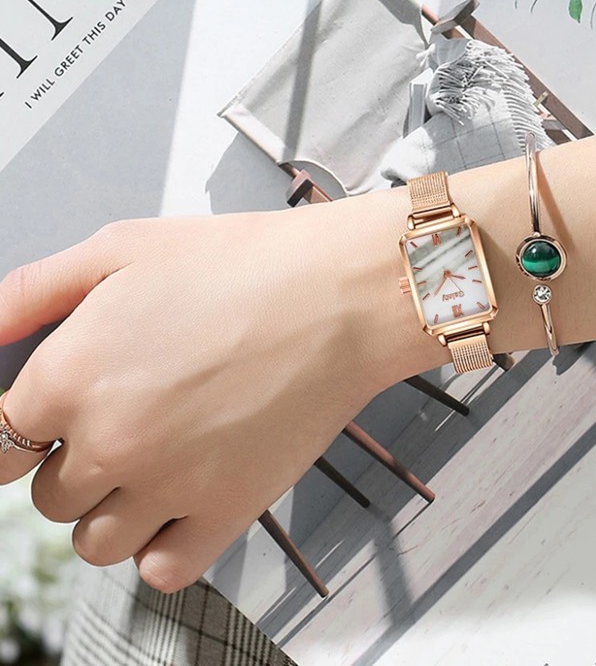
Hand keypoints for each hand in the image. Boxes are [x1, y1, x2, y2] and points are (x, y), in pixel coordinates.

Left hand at [0, 195, 445, 592]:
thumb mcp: (122, 249)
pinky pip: (161, 570)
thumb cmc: (246, 265)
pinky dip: (160, 547)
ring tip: (156, 461)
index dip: (23, 433)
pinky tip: (183, 500)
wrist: (340, 294)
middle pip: (49, 497)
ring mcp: (171, 485)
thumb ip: (29, 293)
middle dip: (76, 462)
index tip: (48, 427)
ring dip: (114, 509)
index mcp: (74, 374)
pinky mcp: (228, 511)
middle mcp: (113, 441)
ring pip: (95, 543)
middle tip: (127, 421)